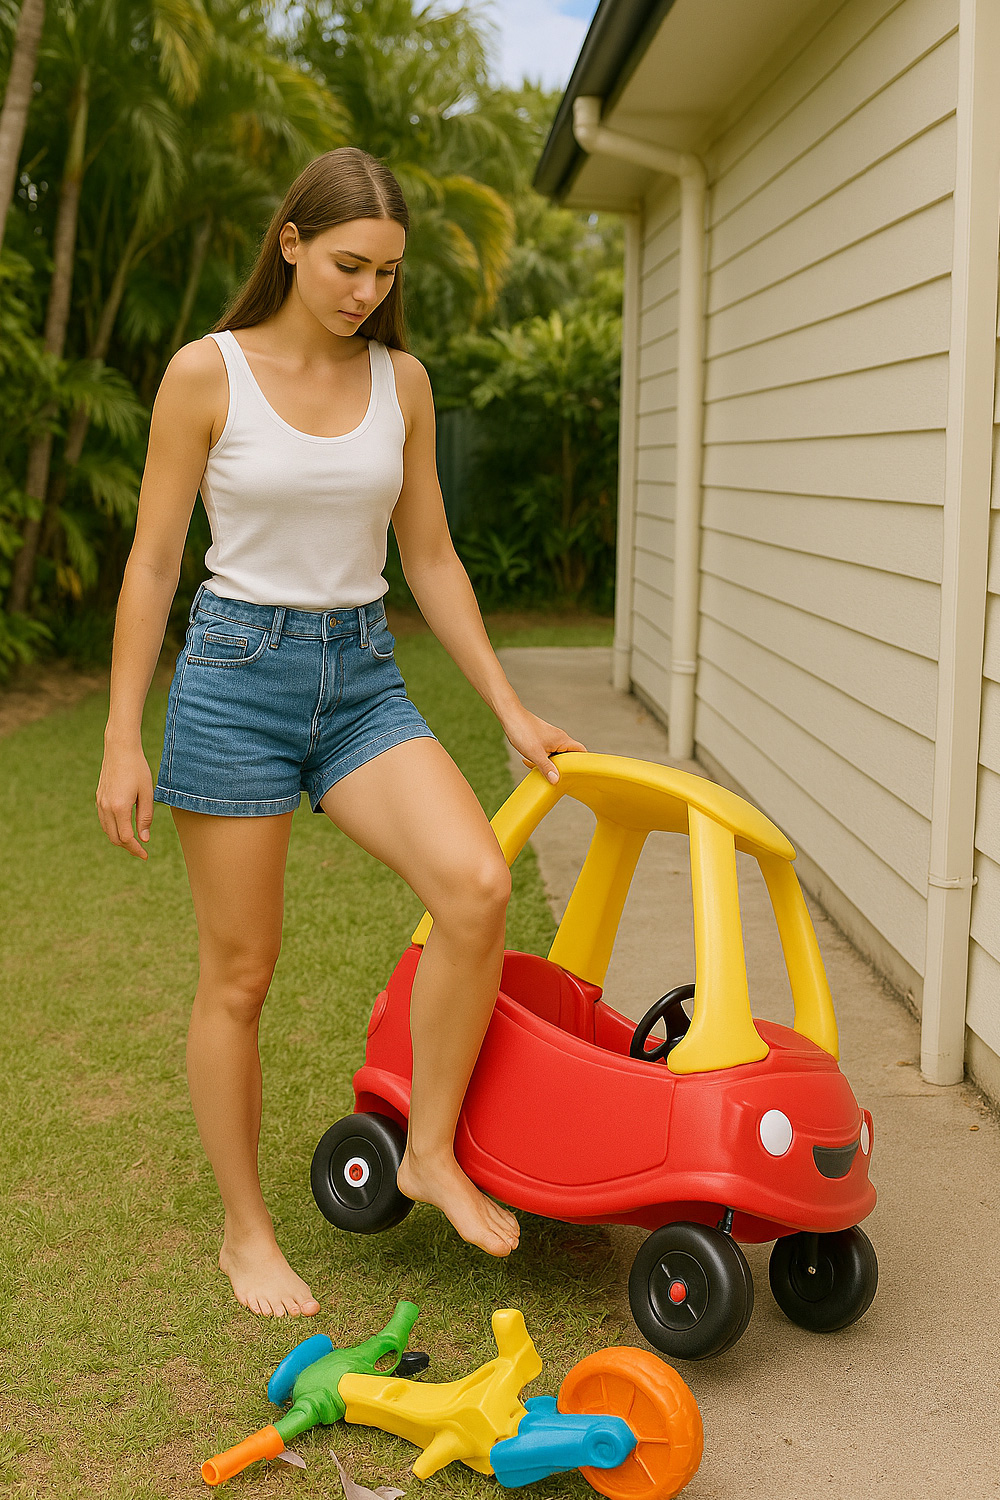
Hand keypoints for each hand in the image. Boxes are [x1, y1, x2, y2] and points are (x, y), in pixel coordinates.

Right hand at [96, 744, 154, 858]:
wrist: (120, 749)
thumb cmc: (138, 769)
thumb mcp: (147, 793)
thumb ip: (145, 817)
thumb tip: (144, 839)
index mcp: (120, 807)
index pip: (127, 838)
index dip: (136, 849)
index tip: (146, 855)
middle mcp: (106, 807)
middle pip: (115, 838)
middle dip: (128, 847)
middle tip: (142, 850)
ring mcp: (100, 802)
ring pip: (107, 830)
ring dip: (120, 839)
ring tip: (134, 841)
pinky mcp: (99, 798)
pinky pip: (104, 820)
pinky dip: (113, 829)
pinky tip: (124, 827)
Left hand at [500, 704, 586, 783]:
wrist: (510, 716)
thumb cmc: (523, 731)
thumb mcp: (535, 754)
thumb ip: (547, 768)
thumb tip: (556, 781)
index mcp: (563, 740)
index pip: (581, 752)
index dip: (582, 763)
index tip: (578, 775)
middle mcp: (560, 738)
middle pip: (569, 756)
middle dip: (563, 767)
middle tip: (558, 777)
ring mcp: (551, 738)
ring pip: (556, 755)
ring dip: (550, 763)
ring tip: (542, 770)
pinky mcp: (542, 739)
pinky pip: (547, 752)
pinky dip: (542, 758)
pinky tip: (530, 762)